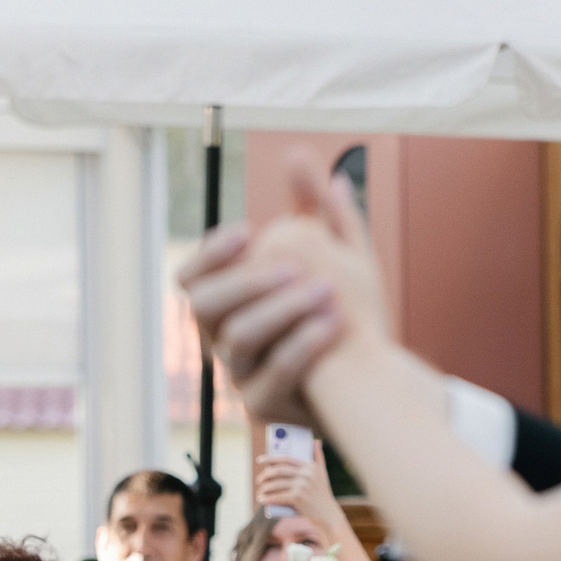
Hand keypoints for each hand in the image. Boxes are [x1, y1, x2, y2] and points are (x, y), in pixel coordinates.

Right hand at [178, 155, 383, 427]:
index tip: (247, 232)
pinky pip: (272, 376)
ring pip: (237, 340)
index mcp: (226, 303)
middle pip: (206, 307)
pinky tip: (333, 324)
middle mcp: (220, 339)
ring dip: (281, 311)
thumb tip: (299, 156)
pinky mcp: (263, 405)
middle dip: (247, 281)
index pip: (191, 277)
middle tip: (293, 265)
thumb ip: (315, 210)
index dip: (210, 255)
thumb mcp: (332, 258)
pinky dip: (302, 346)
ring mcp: (238, 374)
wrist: (369, 382)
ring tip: (326, 293)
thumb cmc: (340, 313)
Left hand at [252, 443, 335, 528]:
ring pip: (276, 484)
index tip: (260, 460)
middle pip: (279, 470)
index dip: (271, 458)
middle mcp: (306, 474)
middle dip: (266, 475)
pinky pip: (278, 496)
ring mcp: (302, 486)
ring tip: (260, 492)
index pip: (287, 459)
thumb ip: (318, 456)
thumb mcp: (322, 473)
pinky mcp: (298, 498)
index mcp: (310, 467)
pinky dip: (268, 498)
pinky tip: (262, 499)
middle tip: (259, 480)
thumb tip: (316, 441)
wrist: (328, 514)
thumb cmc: (322, 494)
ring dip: (265, 488)